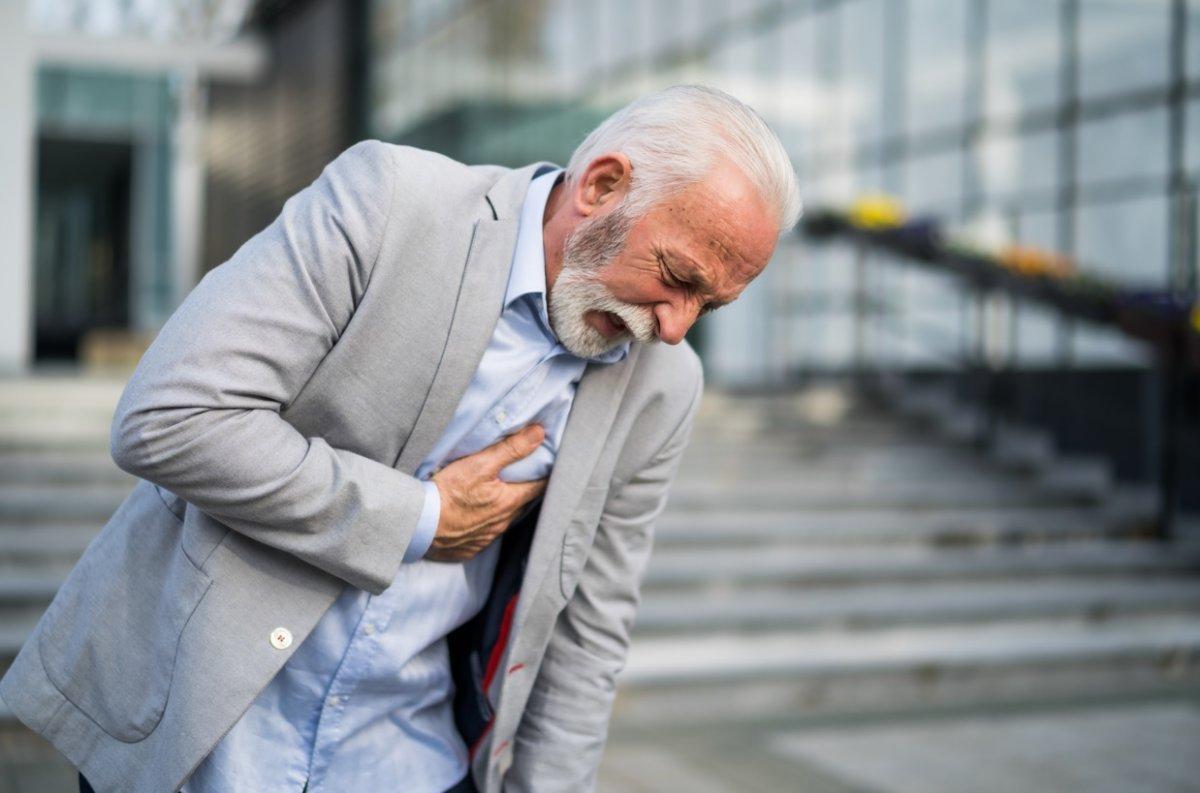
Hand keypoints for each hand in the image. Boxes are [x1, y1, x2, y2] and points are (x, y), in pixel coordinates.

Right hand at [426, 424, 548, 561]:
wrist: (418, 525)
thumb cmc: (448, 493)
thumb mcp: (480, 464)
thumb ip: (511, 449)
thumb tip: (538, 434)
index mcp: (508, 502)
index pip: (539, 487)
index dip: (544, 474)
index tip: (546, 464)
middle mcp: (501, 523)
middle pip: (522, 504)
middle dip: (524, 490)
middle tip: (522, 475)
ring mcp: (486, 538)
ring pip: (504, 520)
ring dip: (504, 507)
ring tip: (497, 494)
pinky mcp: (469, 547)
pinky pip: (484, 535)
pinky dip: (485, 523)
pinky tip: (475, 515)